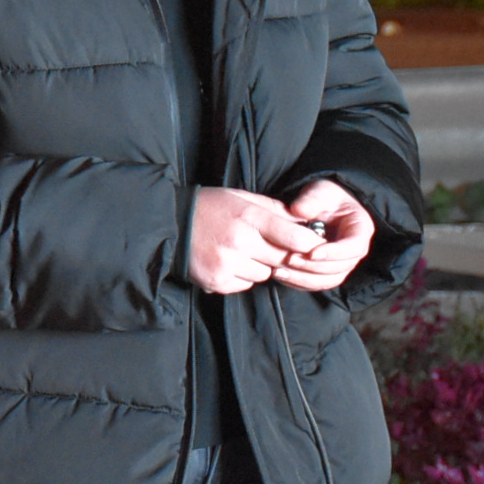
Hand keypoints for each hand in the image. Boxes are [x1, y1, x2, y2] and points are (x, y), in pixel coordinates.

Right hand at [188, 187, 322, 294]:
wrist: (170, 222)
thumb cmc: (211, 207)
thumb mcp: (242, 198)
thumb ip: (275, 210)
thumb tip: (307, 224)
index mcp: (248, 217)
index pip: (294, 237)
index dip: (308, 243)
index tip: (313, 245)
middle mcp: (239, 242)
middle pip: (283, 259)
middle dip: (280, 254)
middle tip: (266, 244)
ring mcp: (227, 264)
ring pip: (264, 275)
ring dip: (259, 266)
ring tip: (239, 251)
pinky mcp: (217, 281)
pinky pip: (245, 285)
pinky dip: (241, 276)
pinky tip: (227, 261)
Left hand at [273, 180, 375, 291]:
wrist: (319, 206)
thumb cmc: (323, 197)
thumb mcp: (319, 191)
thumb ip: (311, 200)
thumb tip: (298, 210)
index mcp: (360, 229)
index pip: (354, 247)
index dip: (334, 252)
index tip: (312, 253)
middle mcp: (354, 251)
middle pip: (341, 267)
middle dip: (314, 267)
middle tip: (290, 259)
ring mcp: (342, 263)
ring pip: (328, 280)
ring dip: (304, 278)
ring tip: (280, 270)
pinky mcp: (327, 272)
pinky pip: (316, 283)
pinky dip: (298, 282)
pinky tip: (279, 274)